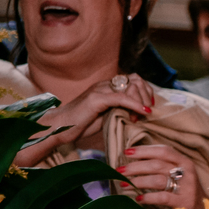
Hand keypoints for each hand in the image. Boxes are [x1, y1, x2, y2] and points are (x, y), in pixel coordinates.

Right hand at [15, 73, 155, 165]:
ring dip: (142, 101)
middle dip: (147, 95)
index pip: (134, 80)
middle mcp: (104, 84)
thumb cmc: (82, 124)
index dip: (146, 92)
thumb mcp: (108, 115)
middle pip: (136, 80)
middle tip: (147, 112)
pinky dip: (136, 105)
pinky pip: (121, 98)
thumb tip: (141, 113)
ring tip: (142, 116)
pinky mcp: (96, 99)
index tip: (148, 108)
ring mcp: (99, 90)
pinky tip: (143, 112)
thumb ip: (121, 109)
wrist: (59, 127)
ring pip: (131, 87)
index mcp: (107, 86)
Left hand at [118, 144, 200, 208]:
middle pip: (157, 165)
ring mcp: (187, 187)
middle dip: (135, 167)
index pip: (164, 151)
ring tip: (124, 185)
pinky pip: (162, 197)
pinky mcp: (184, 202)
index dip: (144, 150)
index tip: (127, 152)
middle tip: (119, 170)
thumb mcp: (178, 175)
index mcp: (185, 162)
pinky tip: (139, 199)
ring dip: (138, 182)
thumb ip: (162, 166)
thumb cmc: (184, 192)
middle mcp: (187, 172)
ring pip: (158, 180)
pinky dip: (148, 197)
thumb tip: (135, 160)